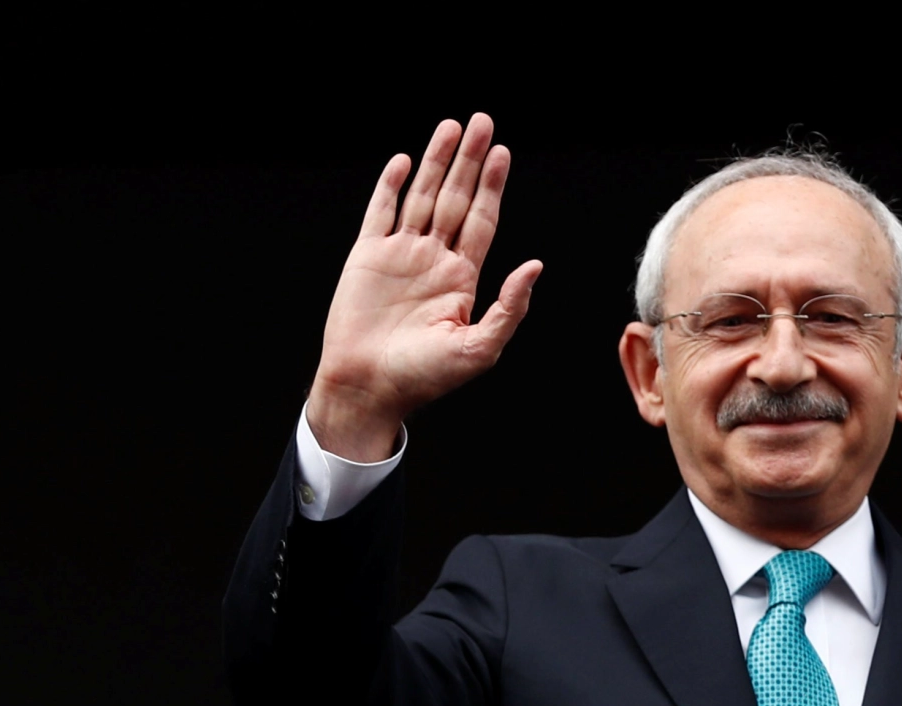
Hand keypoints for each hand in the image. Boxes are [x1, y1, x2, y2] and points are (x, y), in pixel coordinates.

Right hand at [307, 114, 541, 460]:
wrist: (369, 387)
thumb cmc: (424, 377)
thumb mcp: (479, 348)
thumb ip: (510, 307)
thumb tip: (535, 266)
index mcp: (462, 279)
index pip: (482, 221)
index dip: (493, 187)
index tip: (503, 153)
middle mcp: (434, 260)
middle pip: (456, 198)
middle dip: (470, 161)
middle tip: (483, 122)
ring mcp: (400, 255)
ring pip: (422, 196)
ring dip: (437, 162)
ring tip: (451, 126)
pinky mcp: (367, 257)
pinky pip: (381, 212)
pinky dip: (390, 186)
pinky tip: (405, 161)